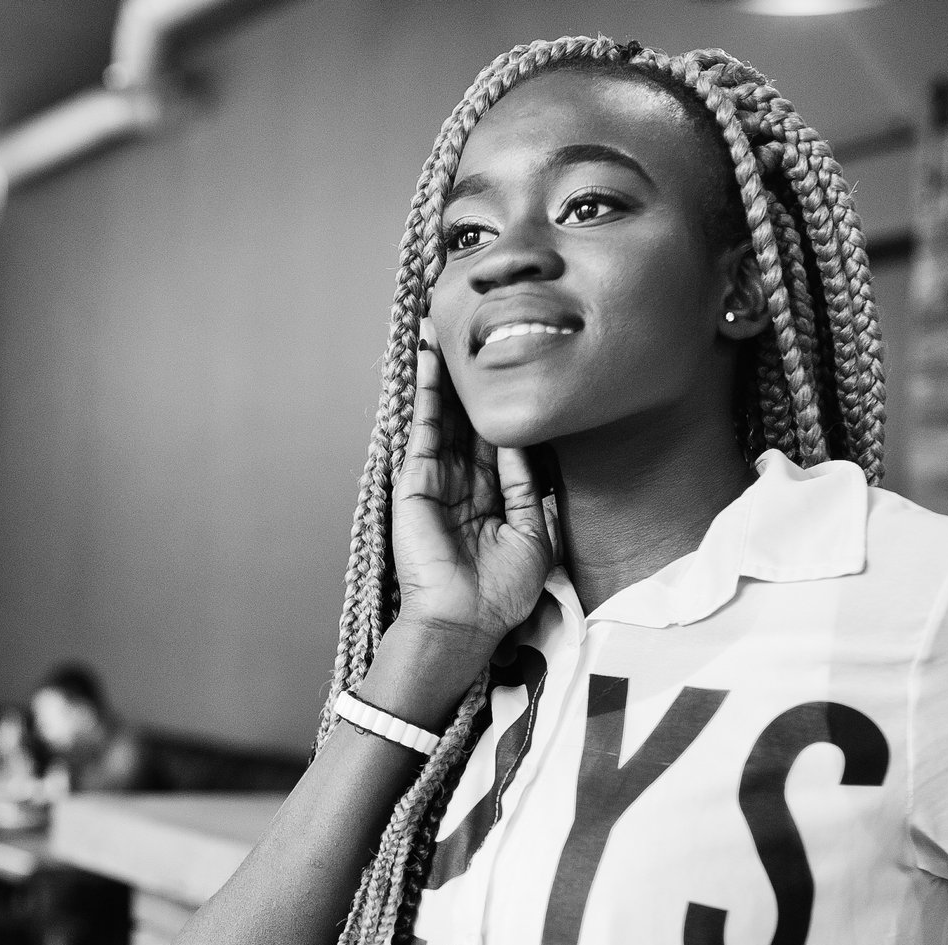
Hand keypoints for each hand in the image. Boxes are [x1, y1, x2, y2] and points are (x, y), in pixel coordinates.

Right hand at [389, 338, 556, 654]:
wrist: (466, 621)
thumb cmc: (500, 592)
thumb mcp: (533, 533)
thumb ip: (526, 486)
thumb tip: (525, 441)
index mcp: (491, 495)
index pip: (497, 436)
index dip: (499, 400)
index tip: (506, 359)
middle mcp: (463, 481)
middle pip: (468, 417)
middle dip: (467, 375)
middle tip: (469, 323)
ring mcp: (437, 478)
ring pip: (443, 414)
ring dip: (442, 370)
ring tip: (441, 321)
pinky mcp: (414, 479)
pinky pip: (422, 427)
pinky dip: (424, 391)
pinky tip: (426, 355)